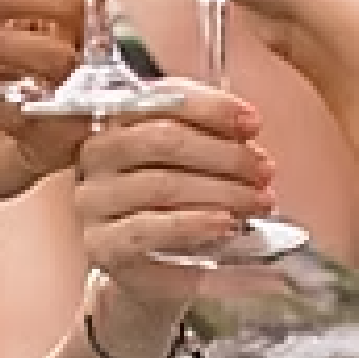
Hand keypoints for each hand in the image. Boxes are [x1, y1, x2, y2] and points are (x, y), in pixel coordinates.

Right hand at [76, 84, 275, 302]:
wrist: (149, 259)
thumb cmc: (175, 194)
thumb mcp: (193, 156)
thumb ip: (214, 133)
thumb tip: (246, 129)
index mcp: (119, 118)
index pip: (162, 98)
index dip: (212, 108)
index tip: (253, 124)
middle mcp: (97, 156)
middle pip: (164, 141)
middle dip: (225, 154)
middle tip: (265, 172)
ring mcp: (93, 203)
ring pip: (162, 187)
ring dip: (222, 193)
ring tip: (258, 203)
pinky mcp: (100, 247)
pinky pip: (150, 236)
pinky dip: (196, 230)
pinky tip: (227, 230)